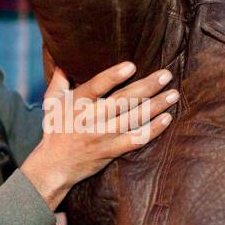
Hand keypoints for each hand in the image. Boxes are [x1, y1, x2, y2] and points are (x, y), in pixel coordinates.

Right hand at [20, 61, 176, 209]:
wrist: (55, 166)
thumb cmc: (55, 130)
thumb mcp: (52, 103)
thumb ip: (59, 80)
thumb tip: (64, 58)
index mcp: (76, 104)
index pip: (96, 87)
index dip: (113, 76)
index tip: (132, 66)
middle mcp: (90, 119)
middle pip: (122, 101)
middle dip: (146, 87)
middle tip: (166, 75)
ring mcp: (102, 136)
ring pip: (133, 119)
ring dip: (156, 106)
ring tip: (173, 94)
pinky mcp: (111, 151)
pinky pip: (135, 140)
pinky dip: (153, 130)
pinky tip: (167, 119)